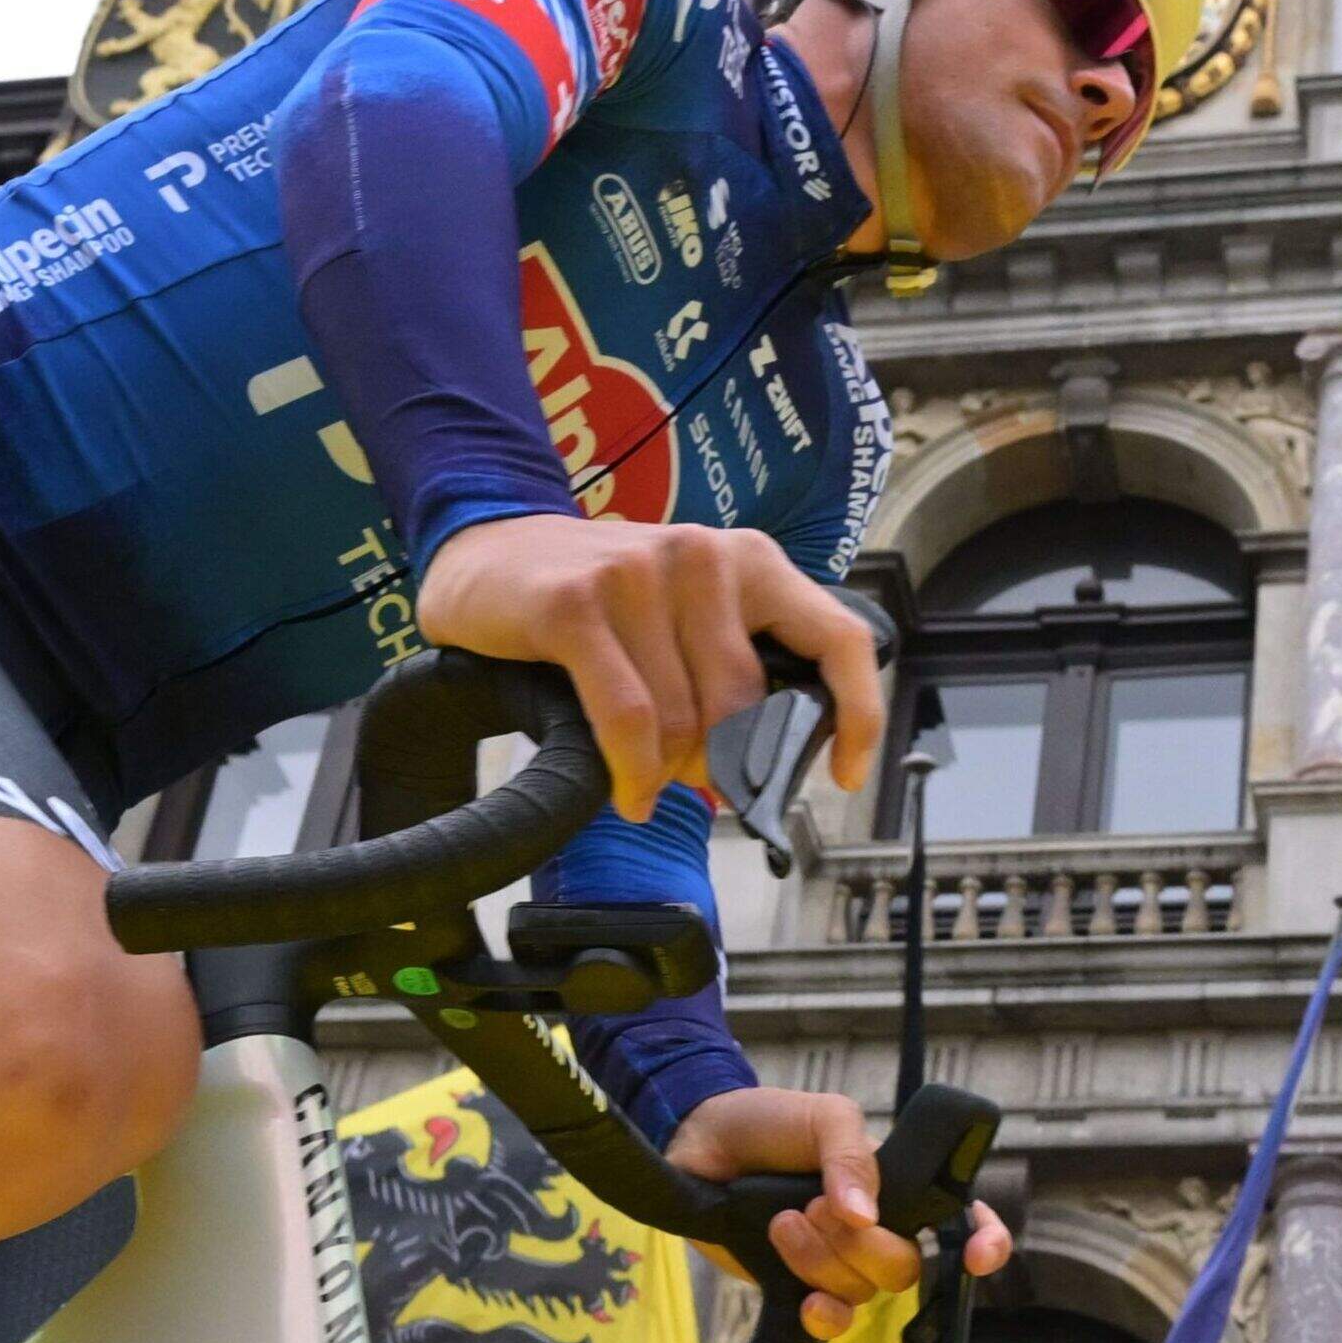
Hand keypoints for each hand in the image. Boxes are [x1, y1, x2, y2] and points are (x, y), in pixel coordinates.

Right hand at [416, 513, 885, 822]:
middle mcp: (703, 556)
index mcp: (749, 559)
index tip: (846, 775)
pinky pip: (629, 720)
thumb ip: (733, 661)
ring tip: (642, 782)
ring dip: (664, 774)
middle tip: (690, 783)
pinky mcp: (576, 604)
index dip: (858, 715)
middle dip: (723, 765)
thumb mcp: (682, 613)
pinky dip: (633, 773)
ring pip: (684, 721)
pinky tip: (627, 792)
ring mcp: (638, 574)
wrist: (483, 550)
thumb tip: (773, 759)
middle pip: (747, 706)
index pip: (840, 638)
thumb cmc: (593, 599)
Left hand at [668, 1086, 1013, 1338]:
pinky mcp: (796, 1289)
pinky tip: (804, 1300)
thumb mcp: (821, 1116)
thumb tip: (865, 1215)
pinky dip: (823, 1317)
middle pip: (905, 1267)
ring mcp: (837, 1262)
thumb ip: (852, 1155)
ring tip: (781, 1221)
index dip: (982, 1241)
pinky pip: (831, 1323)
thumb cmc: (768, 1122)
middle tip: (814, 1207)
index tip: (974, 1256)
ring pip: (862, 1291)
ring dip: (820, 1261)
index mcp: (898, 1185)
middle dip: (864, 1246)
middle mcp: (876, 1229)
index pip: (961, 1220)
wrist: (699, 1142)